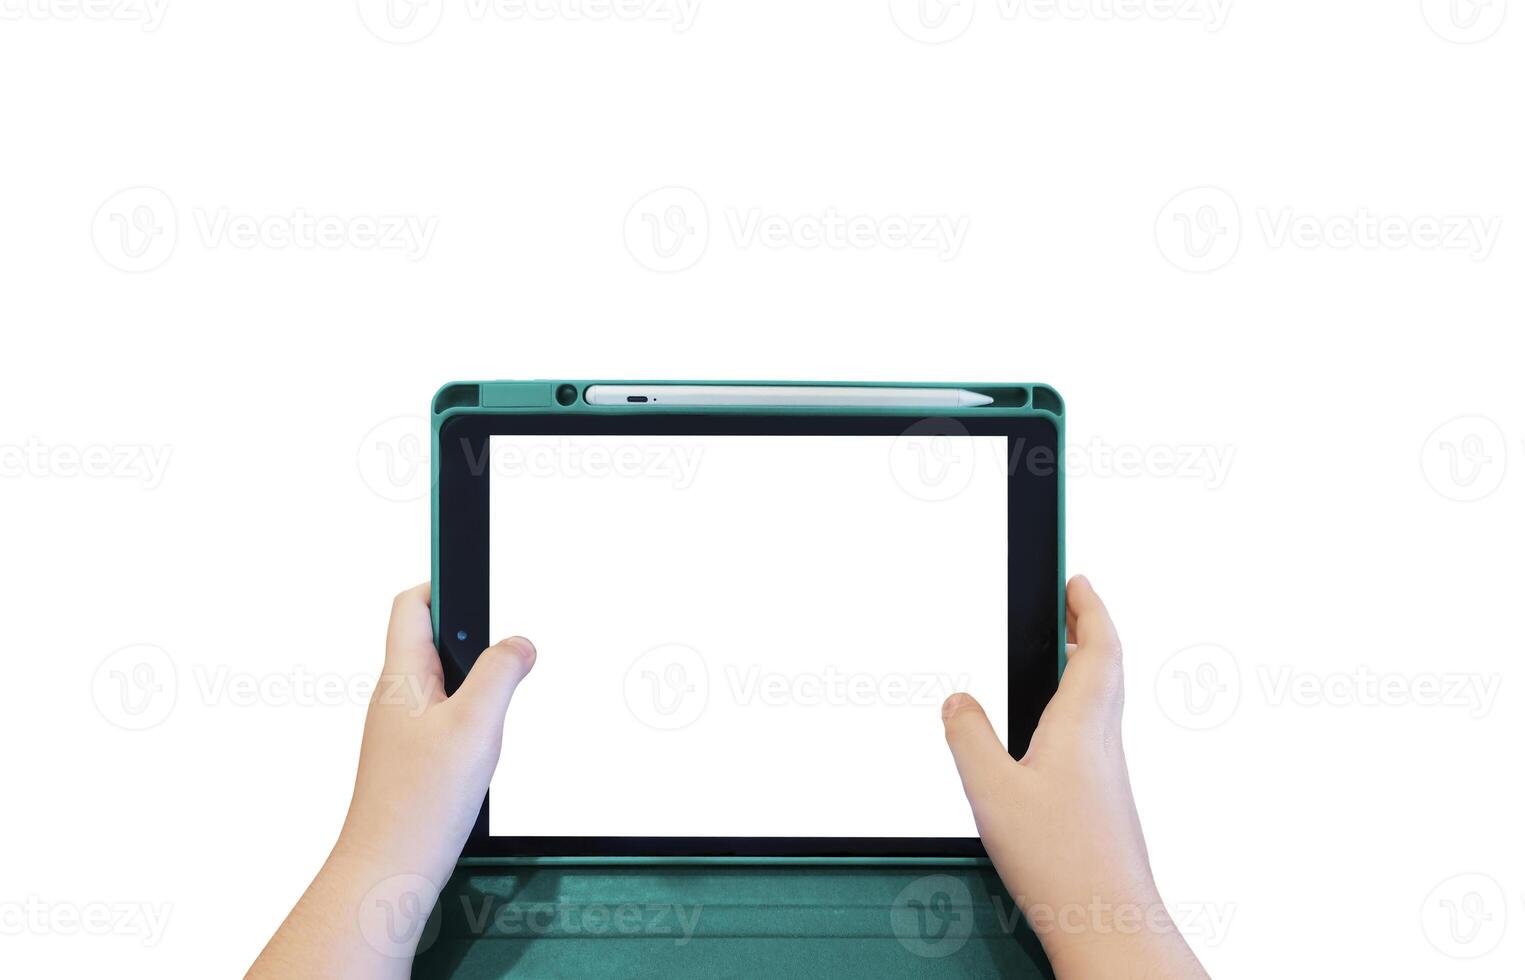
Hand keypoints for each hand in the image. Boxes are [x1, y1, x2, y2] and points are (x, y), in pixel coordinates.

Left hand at [247, 584, 535, 979]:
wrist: (387, 870)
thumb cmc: (420, 804)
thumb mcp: (476, 725)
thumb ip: (502, 674)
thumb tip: (520, 643)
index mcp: (402, 677)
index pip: (411, 605)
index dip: (442, 581)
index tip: (473, 568)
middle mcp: (396, 698)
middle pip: (430, 640)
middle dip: (471, 634)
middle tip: (506, 647)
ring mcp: (401, 730)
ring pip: (441, 681)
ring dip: (475, 679)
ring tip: (503, 698)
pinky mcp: (413, 759)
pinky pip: (444, 717)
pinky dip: (471, 716)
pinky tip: (489, 743)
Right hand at [941, 576, 1208, 979]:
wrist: (1108, 922)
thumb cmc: (1062, 861)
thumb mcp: (991, 791)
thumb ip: (968, 737)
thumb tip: (958, 700)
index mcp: (1083, 724)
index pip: (1099, 644)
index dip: (1089, 605)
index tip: (1076, 578)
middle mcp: (1104, 742)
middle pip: (1106, 668)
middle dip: (1087, 630)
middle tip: (1066, 609)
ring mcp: (1108, 773)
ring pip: (1102, 704)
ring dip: (1083, 670)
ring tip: (1055, 660)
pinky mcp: (1103, 801)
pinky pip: (1092, 736)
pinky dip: (1075, 712)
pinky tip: (1048, 736)